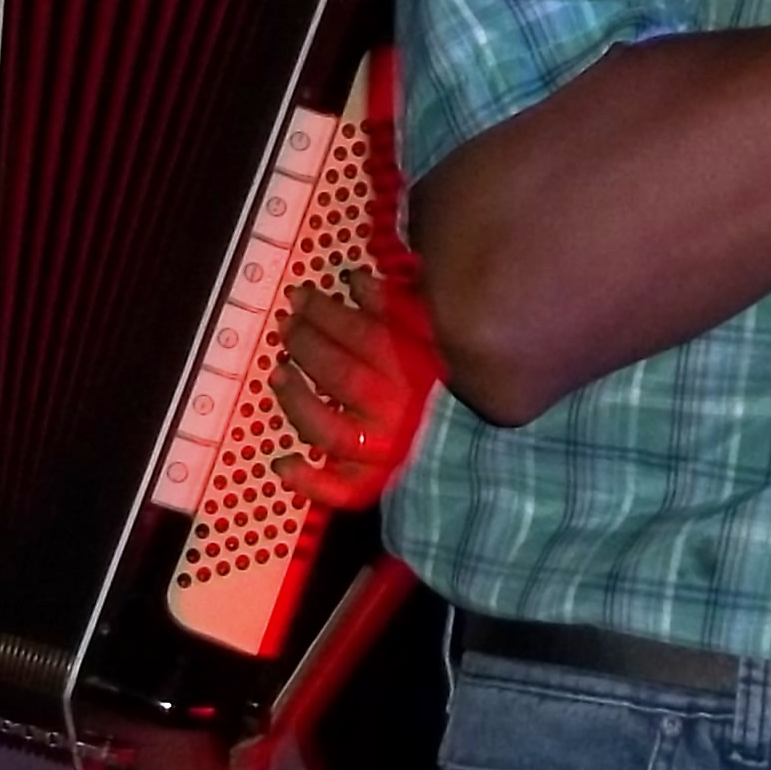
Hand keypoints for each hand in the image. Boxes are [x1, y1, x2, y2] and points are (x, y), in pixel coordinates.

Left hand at [272, 269, 442, 511]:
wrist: (492, 448)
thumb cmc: (462, 383)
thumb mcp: (438, 335)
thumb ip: (400, 307)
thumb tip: (356, 281)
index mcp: (410, 368)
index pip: (355, 332)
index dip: (322, 311)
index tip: (301, 295)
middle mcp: (390, 409)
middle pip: (334, 372)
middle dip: (304, 343)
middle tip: (287, 325)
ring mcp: (380, 450)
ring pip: (324, 427)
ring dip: (294, 398)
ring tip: (277, 373)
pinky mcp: (377, 483)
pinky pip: (340, 488)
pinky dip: (308, 481)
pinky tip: (283, 463)